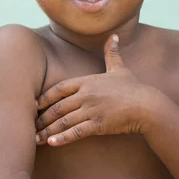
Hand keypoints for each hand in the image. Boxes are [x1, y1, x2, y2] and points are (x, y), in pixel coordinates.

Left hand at [35, 35, 154, 145]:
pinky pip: (76, 132)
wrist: (148, 106)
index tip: (34, 105)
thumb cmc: (133, 87)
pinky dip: (62, 138)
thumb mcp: (120, 68)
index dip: (45, 97)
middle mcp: (85, 94)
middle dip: (42, 117)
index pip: (59, 89)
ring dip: (47, 130)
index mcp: (86, 81)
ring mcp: (91, 109)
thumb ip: (112, 53)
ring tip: (35, 138)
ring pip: (63, 121)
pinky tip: (51, 142)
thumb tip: (114, 36)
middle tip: (30, 126)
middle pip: (57, 106)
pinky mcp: (98, 124)